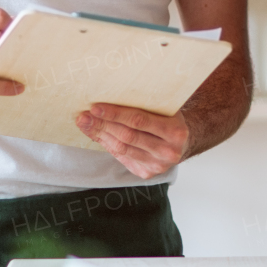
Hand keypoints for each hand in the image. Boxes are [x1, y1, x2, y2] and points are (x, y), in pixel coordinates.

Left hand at [76, 103, 190, 178]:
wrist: (183, 142)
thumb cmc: (169, 118)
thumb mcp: (165, 107)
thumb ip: (145, 103)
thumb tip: (109, 93)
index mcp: (175, 131)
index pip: (139, 120)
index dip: (115, 114)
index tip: (95, 107)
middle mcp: (168, 151)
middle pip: (127, 136)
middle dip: (102, 125)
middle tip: (83, 116)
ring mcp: (157, 165)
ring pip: (122, 148)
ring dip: (101, 135)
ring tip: (86, 123)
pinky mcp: (147, 173)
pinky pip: (122, 157)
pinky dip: (108, 145)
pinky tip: (98, 134)